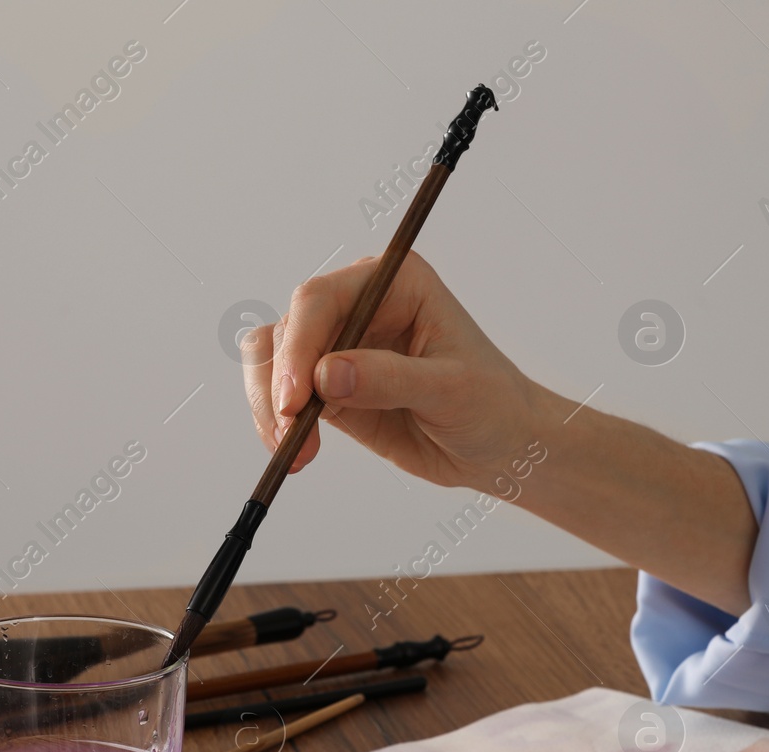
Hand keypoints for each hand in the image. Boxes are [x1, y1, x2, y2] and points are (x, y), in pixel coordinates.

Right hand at [241, 252, 541, 485]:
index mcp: (394, 282)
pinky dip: (273, 421)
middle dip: (279, 383)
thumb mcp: (450, 390)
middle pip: (288, 328)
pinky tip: (294, 452)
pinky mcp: (328, 386)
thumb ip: (389, 379)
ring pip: (271, 358)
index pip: (322, 299)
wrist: (499, 444)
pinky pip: (280, 393)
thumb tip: (326, 376)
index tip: (294, 399)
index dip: (299, 346)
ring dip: (268, 404)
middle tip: (290, 433)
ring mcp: (339, 345)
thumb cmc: (491, 403)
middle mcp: (359, 304)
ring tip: (292, 450)